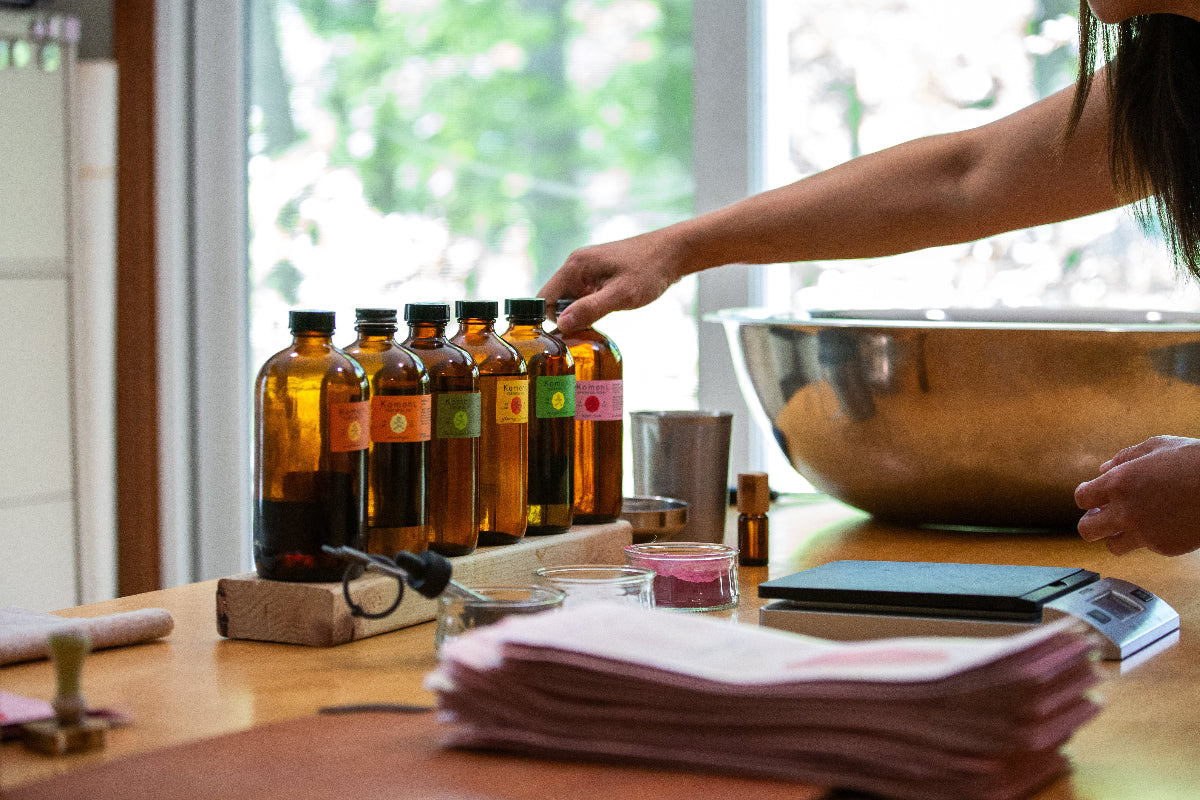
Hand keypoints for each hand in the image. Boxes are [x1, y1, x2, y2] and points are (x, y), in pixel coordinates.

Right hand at [539, 228, 685, 332]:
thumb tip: (561, 324)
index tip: (563, 337)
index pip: (545, 297)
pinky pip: (585, 295)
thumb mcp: (621, 295)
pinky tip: (607, 314)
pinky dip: (591, 307)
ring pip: (572, 299)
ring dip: (581, 314)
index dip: (549, 320)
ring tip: (600, 323)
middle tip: (586, 334)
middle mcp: (577, 264)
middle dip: (567, 318)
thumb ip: (590, 309)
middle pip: (557, 299)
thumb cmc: (649, 270)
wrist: (674, 252)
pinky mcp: (600, 273)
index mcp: (576, 266)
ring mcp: (588, 268)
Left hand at [1075, 435, 1199, 555]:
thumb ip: (1126, 457)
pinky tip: (1160, 525)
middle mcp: (1126, 511)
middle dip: (1092, 523)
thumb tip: (1105, 468)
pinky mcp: (1164, 547)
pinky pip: (1145, 548)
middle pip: (1087, 530)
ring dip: (1115, 536)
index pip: (1082, 498)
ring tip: (1128, 526)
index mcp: (1119, 482)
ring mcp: (1144, 532)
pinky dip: (1148, 539)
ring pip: (1112, 546)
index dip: (1087, 498)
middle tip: (1102, 517)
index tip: (1092, 497)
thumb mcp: (1159, 447)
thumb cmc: (1196, 462)